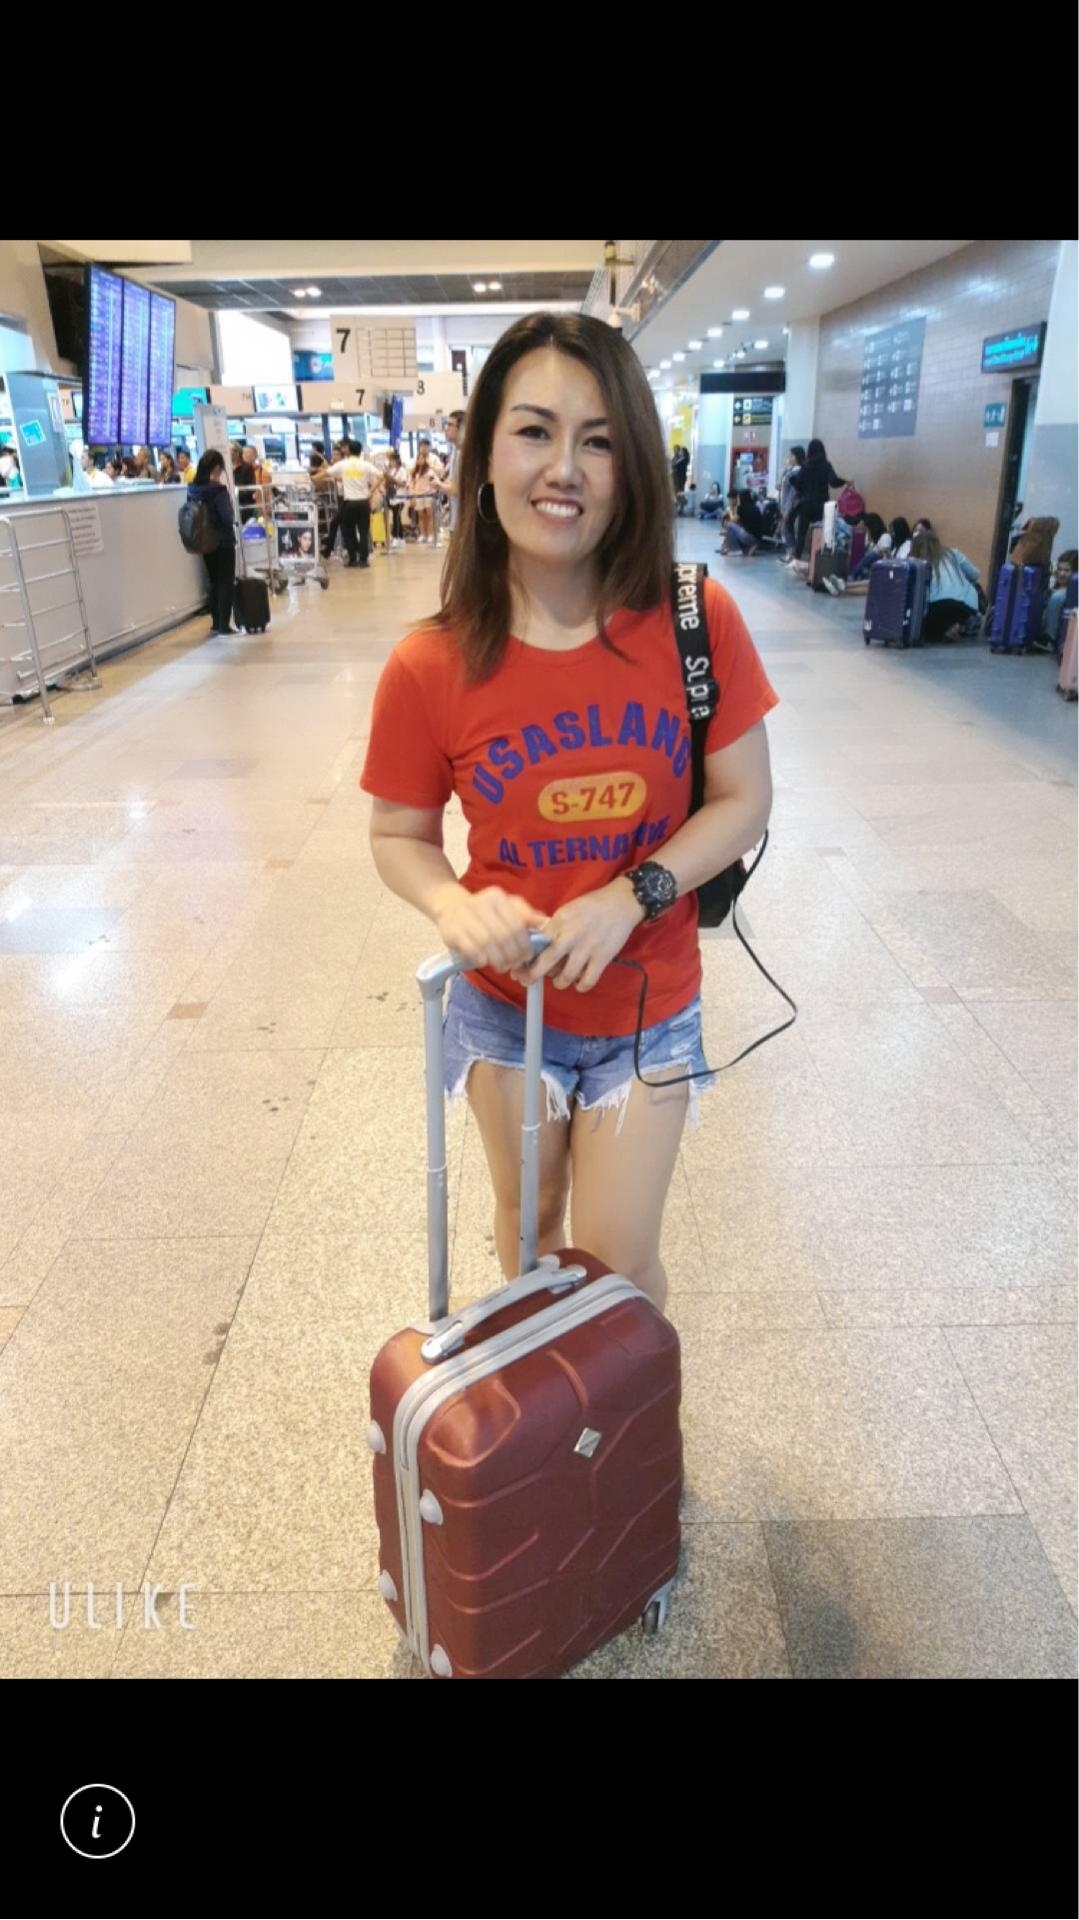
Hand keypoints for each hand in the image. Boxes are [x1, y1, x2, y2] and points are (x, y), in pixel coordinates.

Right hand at [433, 884, 546, 972]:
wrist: (450, 908)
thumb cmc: (484, 912)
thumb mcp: (507, 908)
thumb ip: (526, 915)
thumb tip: (544, 923)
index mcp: (498, 897)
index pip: (518, 925)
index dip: (525, 945)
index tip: (527, 957)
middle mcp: (481, 903)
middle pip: (504, 936)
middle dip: (512, 955)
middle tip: (514, 965)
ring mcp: (464, 916)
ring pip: (488, 943)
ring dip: (498, 960)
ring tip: (501, 967)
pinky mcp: (451, 930)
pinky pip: (470, 948)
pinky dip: (480, 959)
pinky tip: (484, 962)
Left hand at [510, 879, 643, 993]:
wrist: (621, 903)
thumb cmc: (592, 906)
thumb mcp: (567, 910)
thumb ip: (552, 927)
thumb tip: (535, 944)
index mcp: (559, 921)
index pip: (535, 942)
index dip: (525, 956)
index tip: (519, 963)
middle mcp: (571, 935)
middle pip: (545, 962)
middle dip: (532, 975)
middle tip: (527, 980)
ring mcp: (587, 948)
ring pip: (565, 976)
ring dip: (558, 983)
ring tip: (559, 980)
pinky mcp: (602, 958)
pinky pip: (587, 981)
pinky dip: (580, 986)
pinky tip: (578, 982)